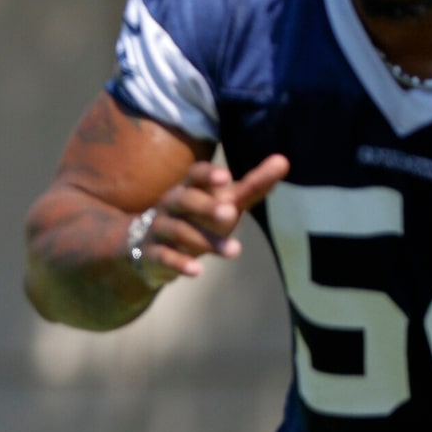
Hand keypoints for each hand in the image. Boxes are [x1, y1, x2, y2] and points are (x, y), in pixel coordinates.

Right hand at [127, 154, 290, 281]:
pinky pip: (163, 256)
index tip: (226, 177)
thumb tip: (284, 160)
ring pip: (178, 230)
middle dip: (206, 205)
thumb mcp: (224, 201)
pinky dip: (179, 263)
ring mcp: (159, 228)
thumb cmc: (197, 218)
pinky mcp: (152, 253)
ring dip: (204, 240)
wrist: (148, 246)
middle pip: (184, 199)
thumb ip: (253, 185)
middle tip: (231, 213)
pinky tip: (197, 271)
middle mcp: (170, 204)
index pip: (194, 175)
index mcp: (188, 187)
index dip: (207, 175)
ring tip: (235, 251)